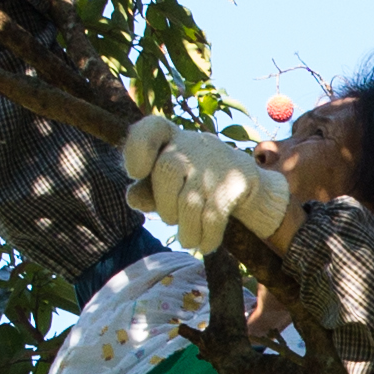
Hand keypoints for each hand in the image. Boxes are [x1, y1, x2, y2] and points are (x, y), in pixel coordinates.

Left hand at [121, 112, 290, 253]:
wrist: (240, 178)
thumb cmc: (188, 182)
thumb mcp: (162, 184)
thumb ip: (144, 190)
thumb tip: (133, 198)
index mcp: (169, 138)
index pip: (151, 129)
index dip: (138, 149)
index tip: (135, 173)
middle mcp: (192, 143)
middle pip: (168, 170)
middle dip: (165, 206)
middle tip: (171, 220)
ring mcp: (216, 161)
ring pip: (190, 201)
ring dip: (186, 230)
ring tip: (187, 241)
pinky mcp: (237, 180)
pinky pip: (214, 216)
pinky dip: (206, 237)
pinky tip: (204, 244)